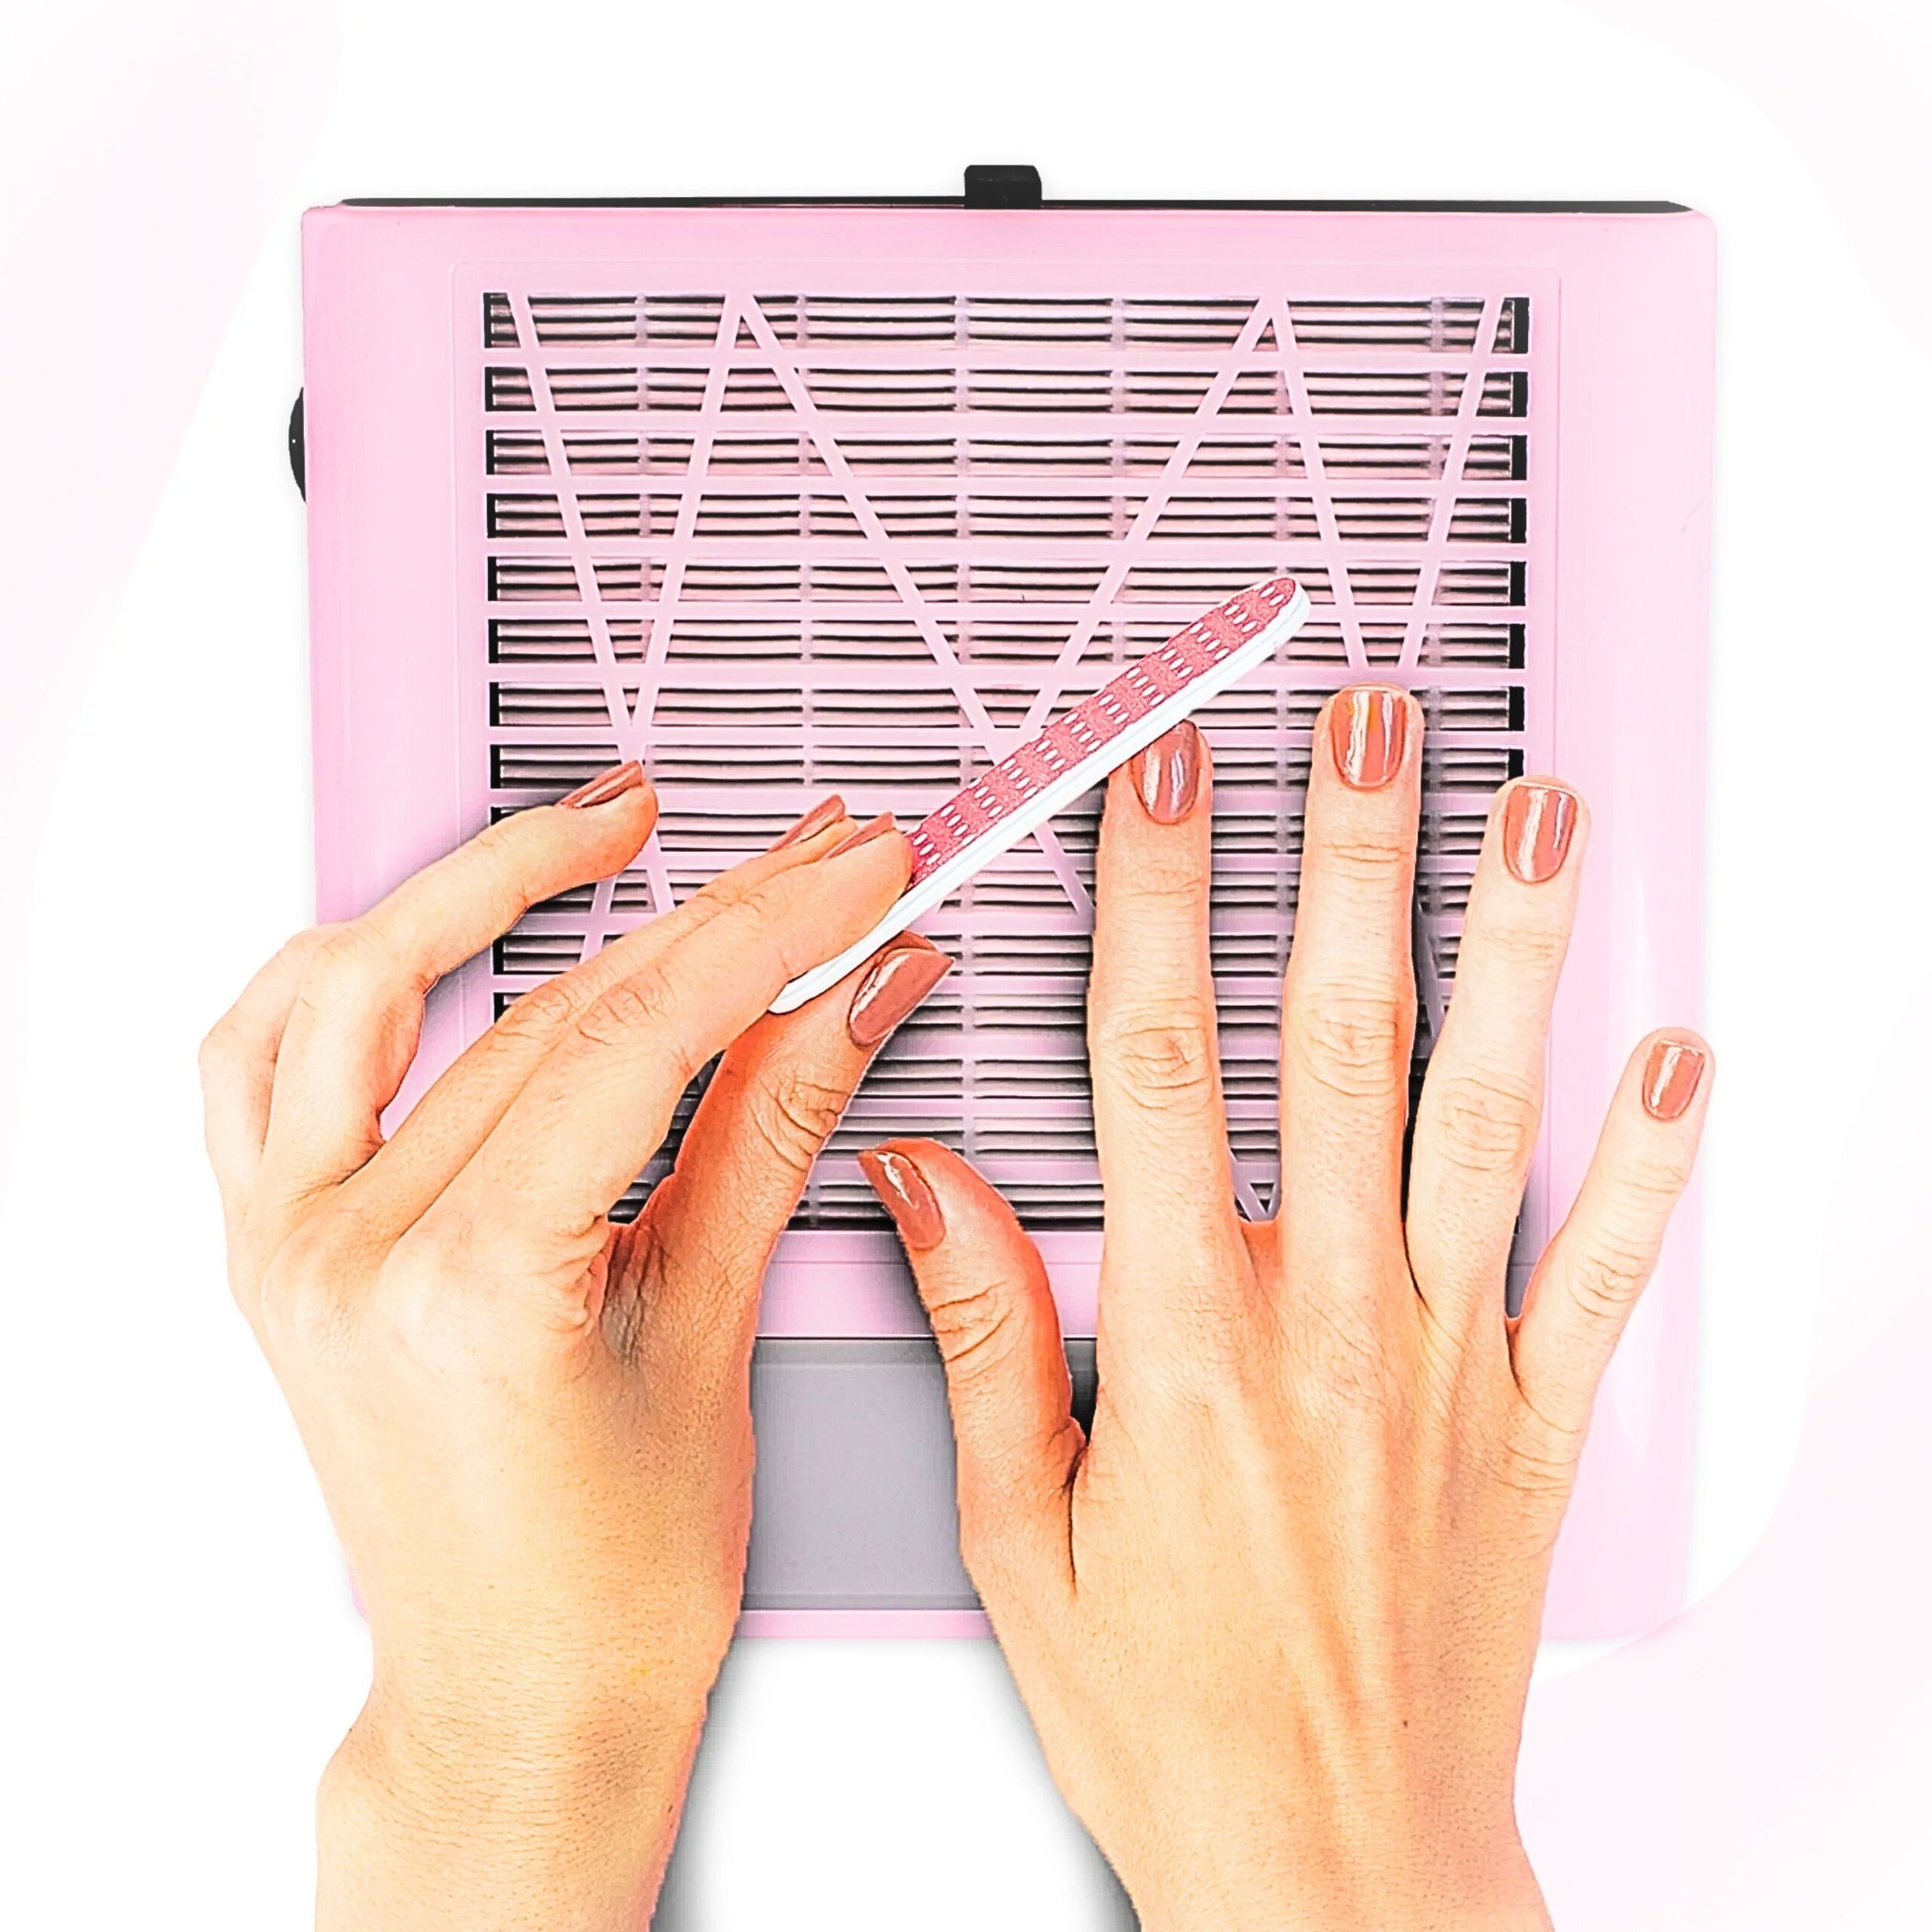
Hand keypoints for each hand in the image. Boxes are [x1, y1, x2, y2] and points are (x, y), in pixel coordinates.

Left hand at [200, 770, 946, 1931]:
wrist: (512, 1697)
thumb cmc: (611, 1583)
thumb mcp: (716, 1335)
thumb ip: (773, 1128)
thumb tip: (850, 997)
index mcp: (468, 1290)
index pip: (637, 1040)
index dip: (765, 933)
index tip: (848, 873)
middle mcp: (347, 1255)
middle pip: (542, 1008)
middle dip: (700, 914)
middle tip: (805, 856)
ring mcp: (288, 1246)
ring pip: (365, 989)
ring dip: (486, 884)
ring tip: (606, 822)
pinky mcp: (270, 1248)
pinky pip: (255, 1060)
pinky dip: (344, 972)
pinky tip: (429, 928)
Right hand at [859, 692, 1709, 1931]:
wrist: (1334, 1875)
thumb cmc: (1173, 1717)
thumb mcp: (1018, 1537)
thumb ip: (979, 1334)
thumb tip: (923, 1179)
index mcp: (1188, 1337)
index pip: (1160, 1058)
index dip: (1159, 895)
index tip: (1167, 776)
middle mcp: (1332, 1323)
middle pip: (1340, 1041)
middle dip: (1348, 859)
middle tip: (1366, 722)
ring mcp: (1452, 1367)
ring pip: (1489, 1118)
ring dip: (1509, 951)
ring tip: (1530, 814)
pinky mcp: (1536, 1430)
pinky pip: (1612, 1278)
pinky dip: (1652, 1165)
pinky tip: (1684, 1056)